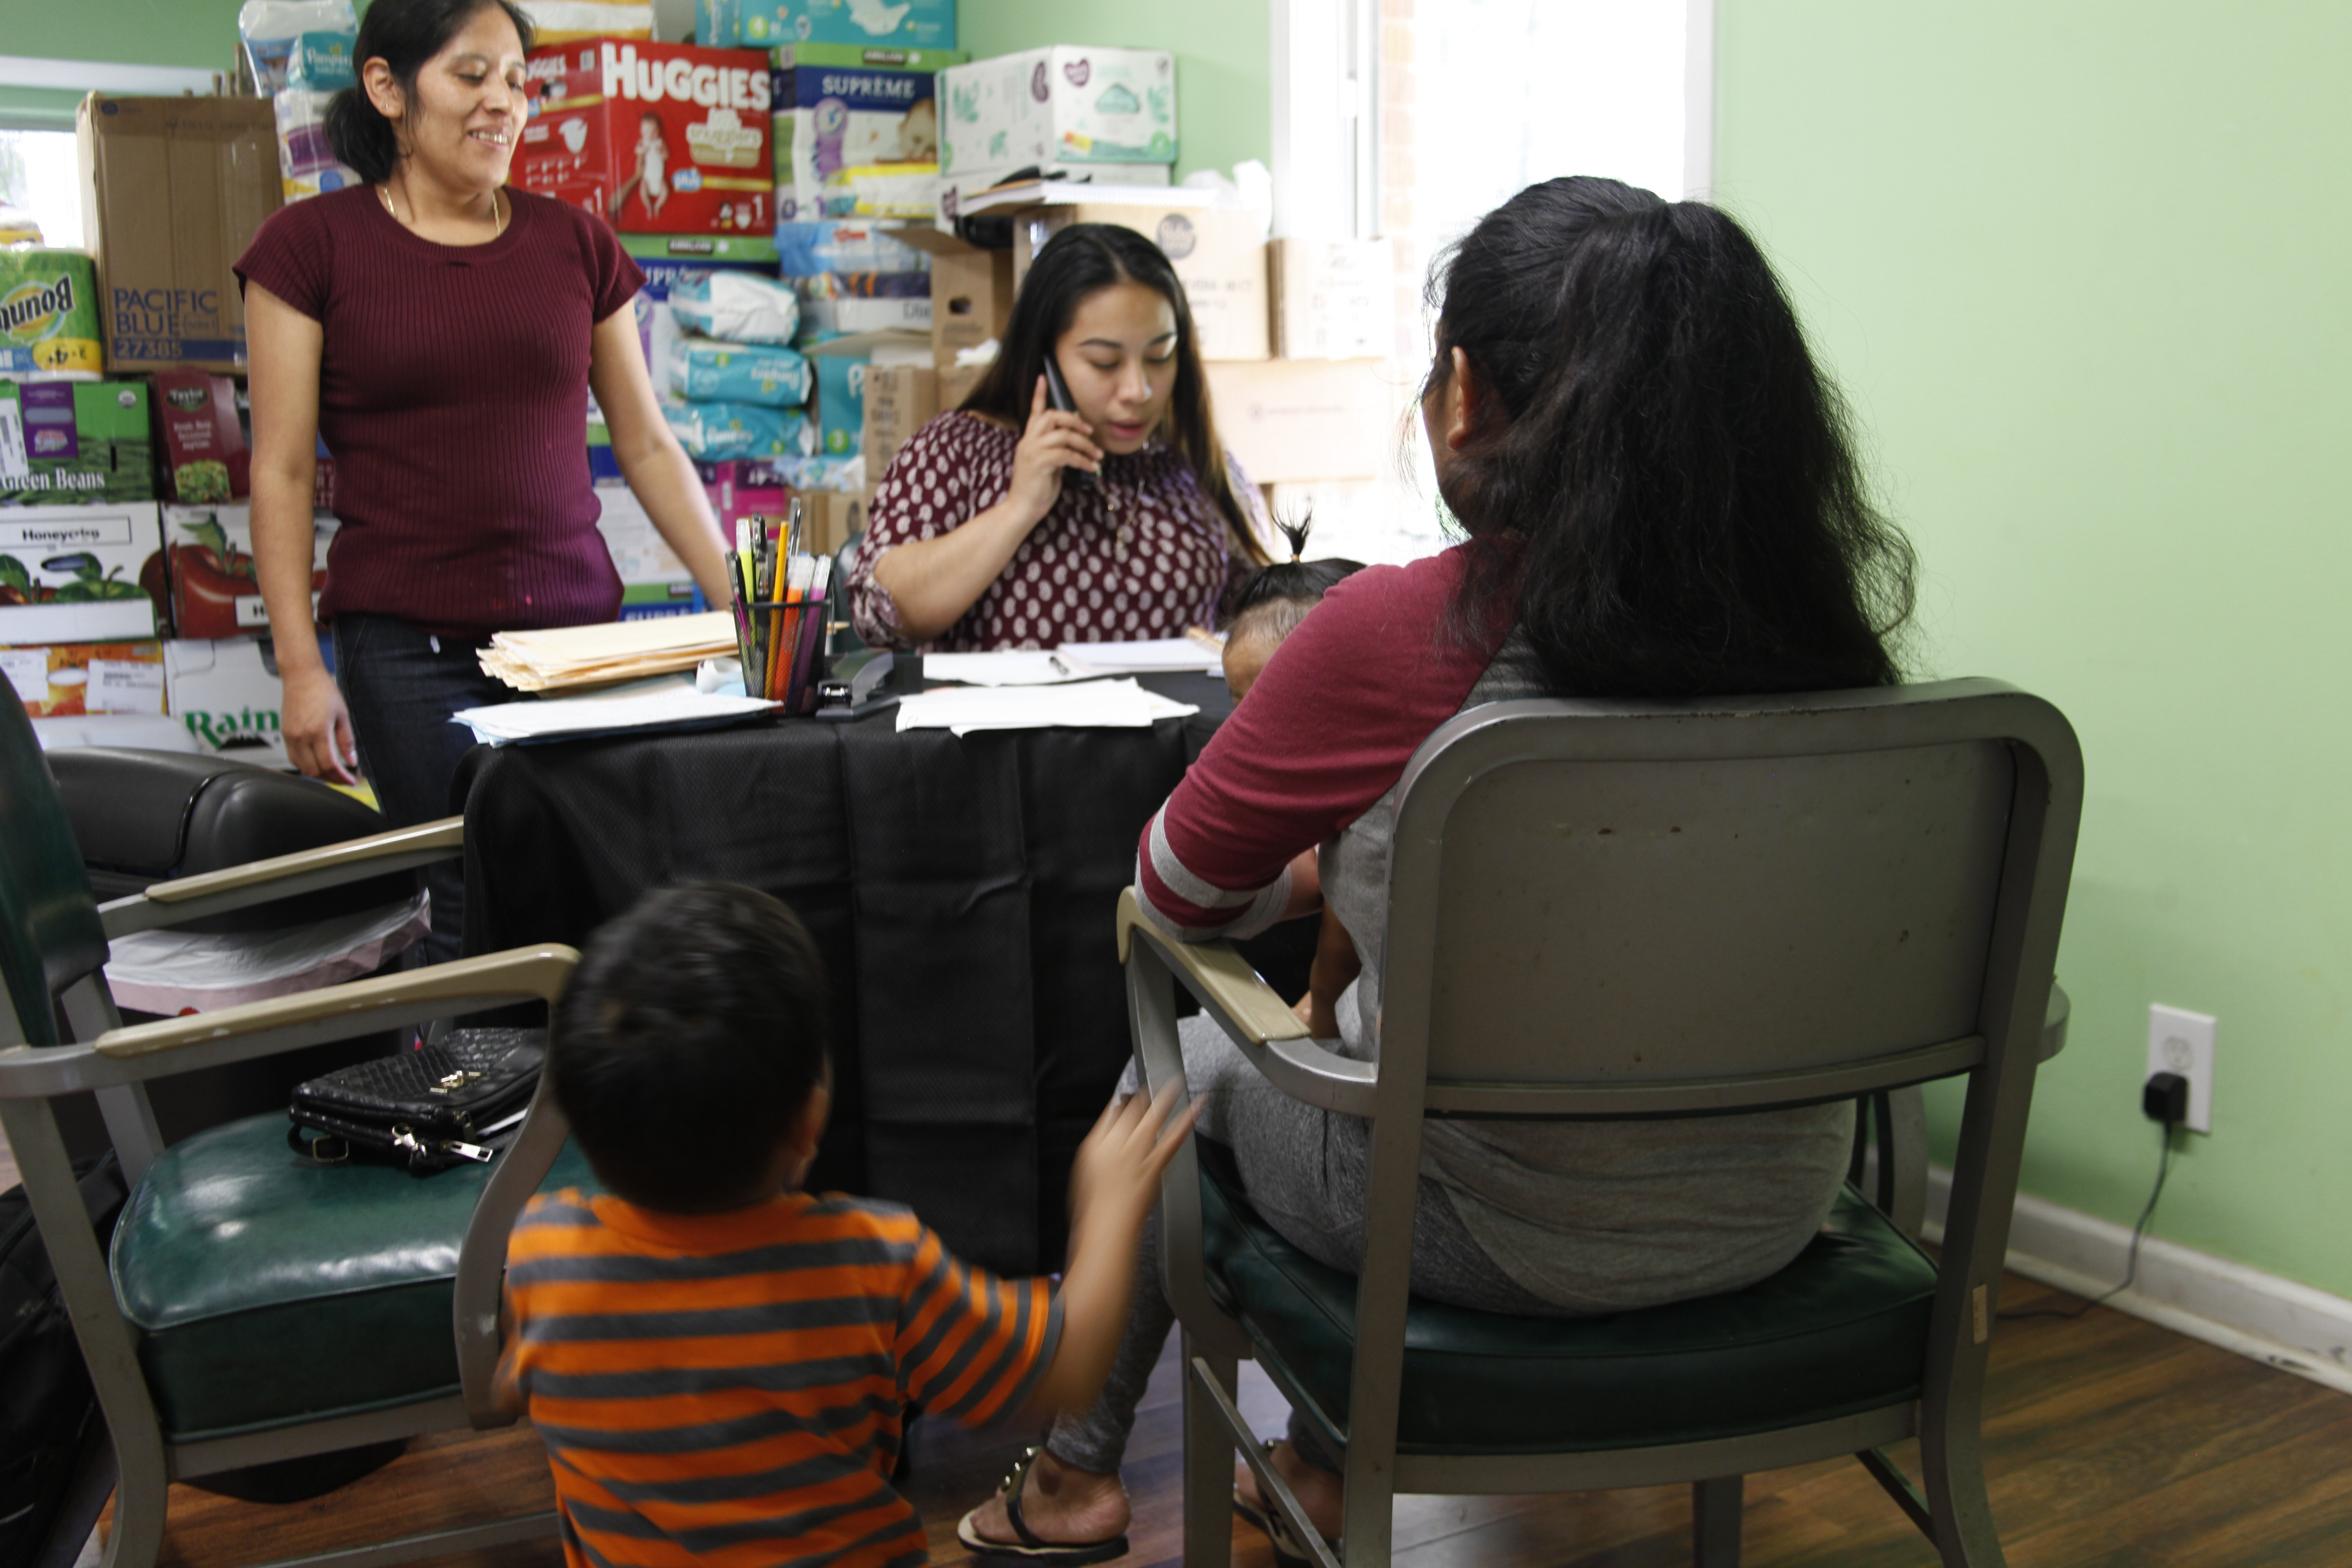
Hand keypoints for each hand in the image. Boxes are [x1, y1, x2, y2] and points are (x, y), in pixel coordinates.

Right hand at [280, 662, 359, 783]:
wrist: (301, 676)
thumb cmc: (323, 691)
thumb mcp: (342, 715)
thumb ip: (346, 741)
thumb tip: (351, 762)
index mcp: (318, 731)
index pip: (329, 764)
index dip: (341, 777)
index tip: (351, 781)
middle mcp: (301, 736)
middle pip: (314, 770)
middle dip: (331, 778)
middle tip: (344, 778)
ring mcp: (290, 736)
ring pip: (302, 767)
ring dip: (318, 774)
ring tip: (333, 772)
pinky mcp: (285, 734)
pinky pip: (294, 758)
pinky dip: (306, 765)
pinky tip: (318, 762)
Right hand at [1007, 375, 1103, 528]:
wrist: (1022, 509)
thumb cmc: (1037, 489)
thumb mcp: (1047, 465)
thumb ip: (1056, 450)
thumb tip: (1074, 443)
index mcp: (1029, 440)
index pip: (1034, 412)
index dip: (1039, 394)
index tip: (1043, 377)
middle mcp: (1028, 442)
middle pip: (1052, 416)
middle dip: (1075, 420)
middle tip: (1090, 431)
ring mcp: (1032, 452)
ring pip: (1063, 435)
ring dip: (1084, 444)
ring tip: (1097, 454)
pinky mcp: (1039, 464)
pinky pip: (1066, 455)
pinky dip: (1083, 460)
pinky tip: (1091, 467)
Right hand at [1068, 1079, 1197, 1244]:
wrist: (1107, 1227)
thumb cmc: (1092, 1207)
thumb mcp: (1085, 1171)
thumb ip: (1097, 1146)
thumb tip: (1105, 1134)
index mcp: (1097, 1143)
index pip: (1112, 1114)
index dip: (1121, 1102)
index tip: (1128, 1096)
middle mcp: (1118, 1143)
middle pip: (1133, 1111)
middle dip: (1144, 1094)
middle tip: (1154, 1082)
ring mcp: (1139, 1152)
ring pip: (1154, 1118)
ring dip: (1166, 1098)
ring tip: (1177, 1083)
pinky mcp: (1157, 1164)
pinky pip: (1175, 1137)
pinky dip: (1187, 1121)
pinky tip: (1197, 1109)